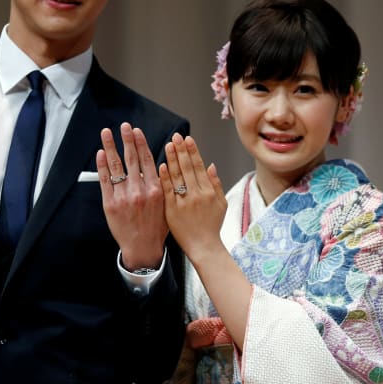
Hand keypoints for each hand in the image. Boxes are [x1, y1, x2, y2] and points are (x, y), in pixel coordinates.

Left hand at [97, 123, 167, 269]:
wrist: (142, 248)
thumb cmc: (156, 227)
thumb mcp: (167, 204)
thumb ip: (162, 185)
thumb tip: (157, 166)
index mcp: (155, 189)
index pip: (147, 160)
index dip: (141, 143)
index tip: (137, 131)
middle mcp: (139, 191)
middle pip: (131, 159)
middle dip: (127, 140)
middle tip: (124, 126)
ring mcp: (123, 197)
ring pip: (116, 166)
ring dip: (111, 146)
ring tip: (106, 133)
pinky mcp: (110, 204)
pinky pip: (105, 181)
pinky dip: (103, 166)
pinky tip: (101, 154)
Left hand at [159, 133, 226, 261]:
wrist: (204, 247)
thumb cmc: (212, 227)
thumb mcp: (221, 204)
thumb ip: (216, 184)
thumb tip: (211, 165)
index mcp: (209, 191)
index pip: (199, 166)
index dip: (193, 151)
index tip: (187, 139)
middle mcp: (197, 194)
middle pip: (187, 167)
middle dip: (181, 150)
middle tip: (175, 136)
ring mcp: (184, 202)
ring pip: (177, 176)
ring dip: (172, 159)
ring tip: (168, 145)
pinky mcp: (172, 210)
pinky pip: (168, 191)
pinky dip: (165, 177)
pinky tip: (161, 165)